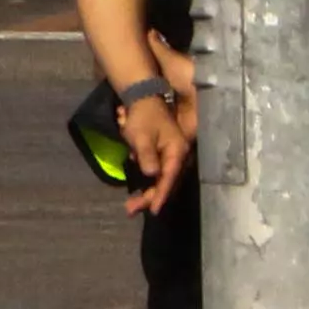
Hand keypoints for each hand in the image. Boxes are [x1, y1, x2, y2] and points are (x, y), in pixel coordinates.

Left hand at [118, 40, 199, 212]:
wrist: (144, 98)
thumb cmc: (143, 116)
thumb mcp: (142, 136)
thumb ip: (147, 155)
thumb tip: (152, 174)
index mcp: (176, 150)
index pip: (169, 177)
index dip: (160, 195)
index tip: (153, 209)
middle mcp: (177, 154)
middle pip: (166, 182)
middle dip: (150, 197)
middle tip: (131, 210)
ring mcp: (171, 154)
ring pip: (161, 179)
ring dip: (147, 192)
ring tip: (132, 205)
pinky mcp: (163, 153)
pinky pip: (158, 172)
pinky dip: (148, 182)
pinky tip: (138, 190)